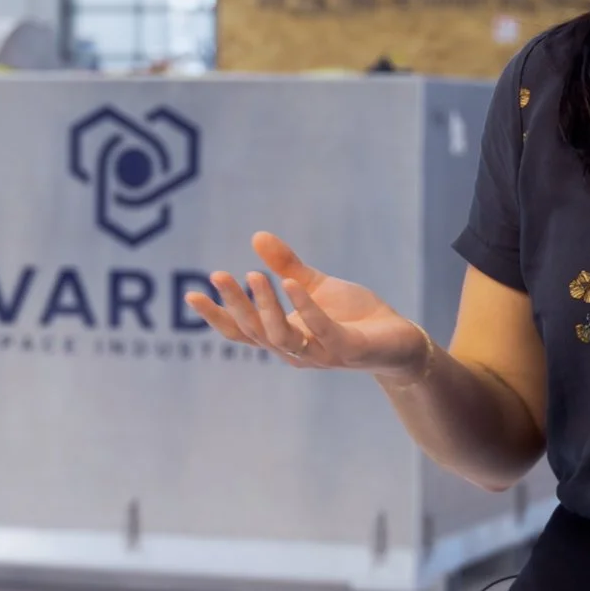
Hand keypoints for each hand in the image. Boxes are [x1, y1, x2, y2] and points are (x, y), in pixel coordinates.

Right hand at [185, 232, 432, 377]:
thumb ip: (287, 265)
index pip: (241, 331)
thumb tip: (257, 235)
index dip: (217, 315)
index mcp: (283, 337)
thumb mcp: (314, 285)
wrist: (398, 340)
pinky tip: (293, 284)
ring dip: (265, 307)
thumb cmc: (353, 316)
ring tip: (255, 274)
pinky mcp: (346, 349)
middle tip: (218, 274)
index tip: (191, 295)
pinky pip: (322, 331)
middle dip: (235, 304)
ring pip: (280, 336)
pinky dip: (305, 309)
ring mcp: (320, 354)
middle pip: (255, 332)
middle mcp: (296, 351)